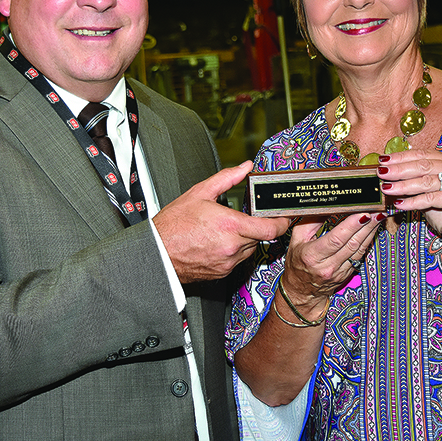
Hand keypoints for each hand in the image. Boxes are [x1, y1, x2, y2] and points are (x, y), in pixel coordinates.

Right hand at [154, 161, 289, 282]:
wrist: (157, 252)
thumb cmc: (173, 225)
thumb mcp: (200, 193)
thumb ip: (227, 178)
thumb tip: (244, 168)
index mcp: (231, 225)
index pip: (271, 228)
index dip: (282, 222)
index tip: (284, 217)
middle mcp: (233, 246)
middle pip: (261, 238)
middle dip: (258, 227)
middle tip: (247, 219)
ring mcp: (228, 261)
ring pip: (250, 249)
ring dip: (245, 239)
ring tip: (226, 230)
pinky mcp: (223, 272)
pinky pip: (237, 260)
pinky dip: (234, 251)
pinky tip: (218, 242)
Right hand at [281, 212, 383, 311]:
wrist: (300, 291)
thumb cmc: (297, 262)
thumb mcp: (297, 239)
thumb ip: (311, 222)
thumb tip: (328, 206)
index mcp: (312, 256)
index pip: (336, 239)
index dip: (351, 226)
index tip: (362, 213)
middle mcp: (327, 266)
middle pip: (352, 243)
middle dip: (367, 225)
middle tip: (376, 210)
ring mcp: (338, 272)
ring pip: (359, 250)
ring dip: (370, 232)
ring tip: (377, 217)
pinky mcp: (347, 275)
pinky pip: (360, 256)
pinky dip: (367, 242)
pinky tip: (371, 231)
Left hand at [377, 151, 441, 262]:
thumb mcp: (428, 195)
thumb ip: (414, 183)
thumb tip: (388, 176)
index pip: (423, 155)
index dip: (401, 157)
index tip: (383, 160)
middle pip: (423, 165)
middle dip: (399, 169)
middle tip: (381, 172)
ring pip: (425, 181)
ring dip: (402, 185)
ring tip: (386, 188)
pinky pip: (430, 198)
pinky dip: (412, 202)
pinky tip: (399, 204)